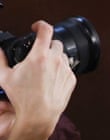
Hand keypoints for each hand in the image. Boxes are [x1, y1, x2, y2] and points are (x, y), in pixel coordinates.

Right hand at [0, 22, 74, 139]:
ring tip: (42, 70)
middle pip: (55, 42)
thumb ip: (0, 61)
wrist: (39, 115)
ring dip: (53, 58)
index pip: (46, 30)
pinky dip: (59, 70)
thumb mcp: (4, 78)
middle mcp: (55, 59)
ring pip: (62, 55)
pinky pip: (67, 68)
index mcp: (39, 56)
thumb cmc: (22, 98)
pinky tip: (49, 80)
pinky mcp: (71, 78)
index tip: (36, 27)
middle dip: (46, 45)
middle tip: (37, 55)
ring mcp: (65, 68)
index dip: (40, 25)